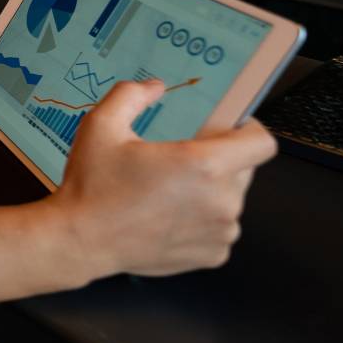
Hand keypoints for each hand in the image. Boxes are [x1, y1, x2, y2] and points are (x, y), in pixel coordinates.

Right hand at [53, 78, 276, 279]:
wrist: (81, 241)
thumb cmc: (93, 185)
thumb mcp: (102, 126)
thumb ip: (131, 96)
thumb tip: (154, 87)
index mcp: (203, 165)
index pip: (261, 143)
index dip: (248, 130)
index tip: (226, 128)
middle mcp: (222, 200)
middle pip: (243, 169)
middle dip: (218, 160)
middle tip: (177, 160)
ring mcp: (221, 232)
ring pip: (229, 199)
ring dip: (209, 192)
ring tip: (167, 192)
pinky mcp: (214, 256)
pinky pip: (219, 228)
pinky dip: (201, 221)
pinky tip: (166, 217)